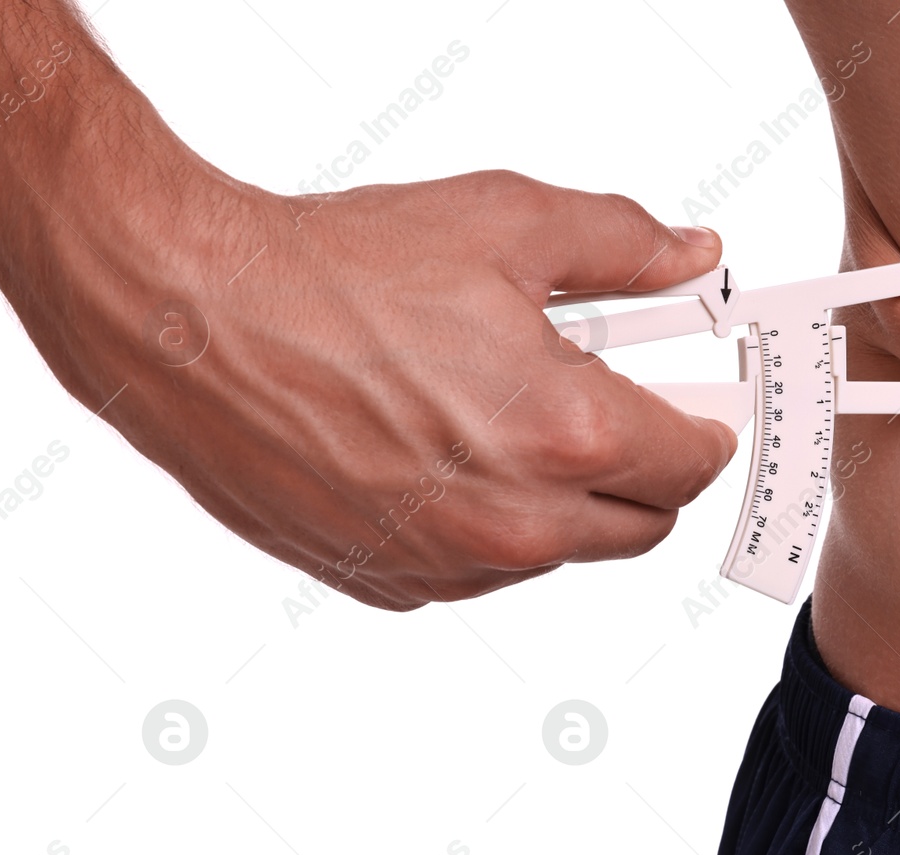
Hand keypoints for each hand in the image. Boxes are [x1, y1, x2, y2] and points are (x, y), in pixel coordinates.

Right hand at [132, 173, 739, 608]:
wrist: (192, 325)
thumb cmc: (340, 272)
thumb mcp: (509, 224)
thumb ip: (627, 247)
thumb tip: (698, 256)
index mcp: (567, 437)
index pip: (693, 465)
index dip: (707, 430)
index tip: (699, 411)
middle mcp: (520, 524)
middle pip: (643, 525)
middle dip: (646, 471)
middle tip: (612, 411)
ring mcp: (453, 566)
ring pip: (560, 551)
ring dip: (562, 499)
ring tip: (500, 415)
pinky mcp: (393, 586)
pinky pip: (480, 569)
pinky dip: (486, 523)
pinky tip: (439, 455)